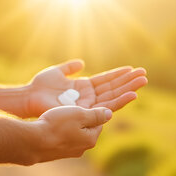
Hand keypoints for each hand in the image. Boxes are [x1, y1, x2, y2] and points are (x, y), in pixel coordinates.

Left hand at [25, 60, 147, 116]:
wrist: (30, 98)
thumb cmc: (39, 87)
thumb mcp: (57, 72)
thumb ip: (70, 67)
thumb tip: (81, 63)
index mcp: (83, 88)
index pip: (106, 81)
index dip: (119, 75)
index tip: (133, 69)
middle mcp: (88, 98)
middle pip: (113, 89)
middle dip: (129, 82)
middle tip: (145, 75)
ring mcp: (88, 105)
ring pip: (113, 97)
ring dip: (129, 89)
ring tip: (143, 81)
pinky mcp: (87, 112)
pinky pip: (107, 107)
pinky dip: (121, 101)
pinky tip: (133, 95)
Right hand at [31, 106, 111, 162]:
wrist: (32, 142)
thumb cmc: (56, 125)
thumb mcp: (79, 114)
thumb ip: (96, 114)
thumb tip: (110, 113)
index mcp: (91, 139)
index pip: (98, 122)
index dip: (90, 111)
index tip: (79, 105)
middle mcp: (82, 149)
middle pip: (86, 129)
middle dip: (79, 119)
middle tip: (67, 111)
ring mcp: (69, 153)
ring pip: (73, 134)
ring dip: (68, 126)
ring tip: (56, 118)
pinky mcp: (56, 154)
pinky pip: (62, 140)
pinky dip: (58, 132)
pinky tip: (49, 127)